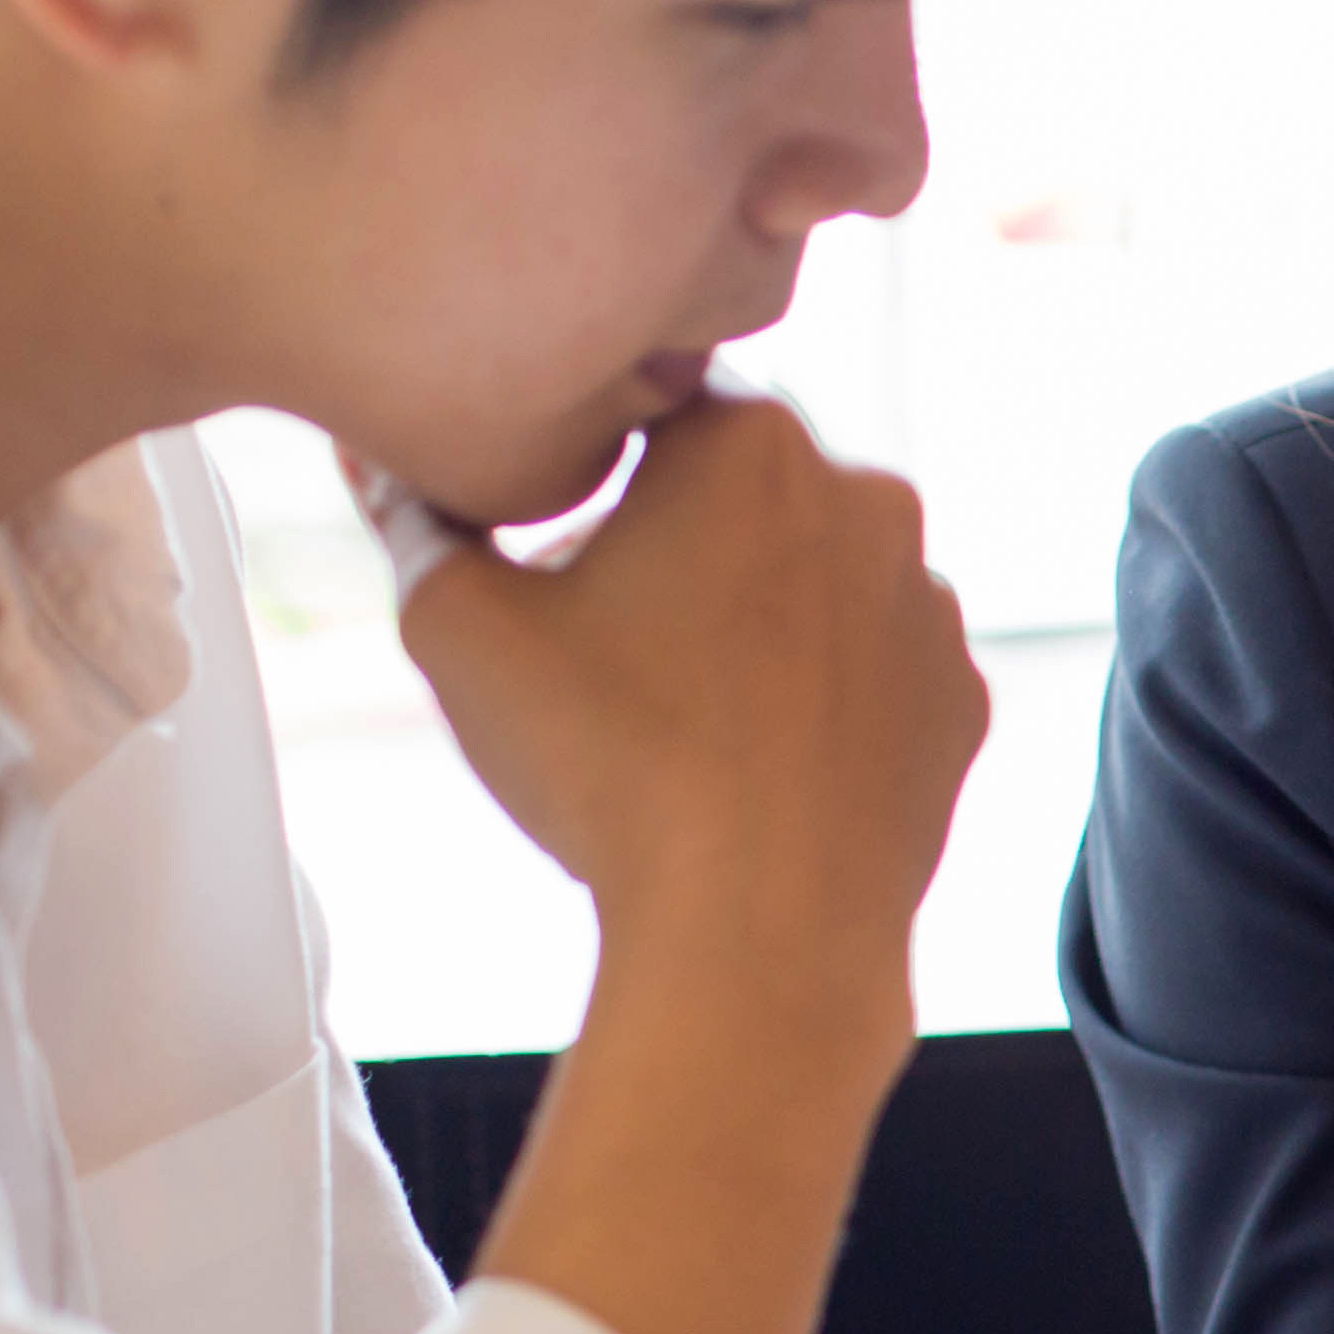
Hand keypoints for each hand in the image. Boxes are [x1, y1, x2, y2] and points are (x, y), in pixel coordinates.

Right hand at [388, 393, 978, 1022]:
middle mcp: (869, 499)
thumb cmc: (611, 766)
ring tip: (677, 709)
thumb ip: (413, 514)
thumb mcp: (457, 624)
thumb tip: (375, 460)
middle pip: (739, 492)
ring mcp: (927, 603)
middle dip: (670, 539)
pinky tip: (751, 754)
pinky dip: (815, 697)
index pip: (648, 404)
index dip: (585, 465)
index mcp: (753, 442)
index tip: (551, 537)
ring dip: (749, 616)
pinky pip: (867, 669)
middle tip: (603, 637)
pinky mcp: (958, 697)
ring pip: (811, 580)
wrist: (758, 929)